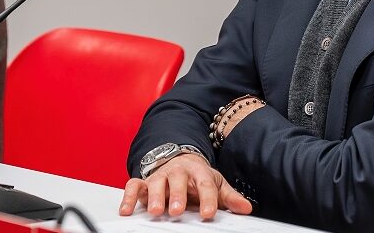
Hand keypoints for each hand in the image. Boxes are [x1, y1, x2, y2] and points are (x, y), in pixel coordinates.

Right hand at [119, 153, 252, 219]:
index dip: (207, 198)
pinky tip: (126, 210)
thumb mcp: (215, 183)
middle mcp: (177, 172)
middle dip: (177, 195)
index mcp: (197, 171)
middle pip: (177, 180)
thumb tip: (246, 208)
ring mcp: (159, 175)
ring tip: (156, 211)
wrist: (179, 160)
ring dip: (155, 196)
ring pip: (155, 182)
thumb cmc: (197, 176)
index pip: (204, 184)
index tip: (209, 213)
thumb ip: (228, 197)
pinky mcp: (144, 181)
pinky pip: (134, 186)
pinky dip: (128, 197)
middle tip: (177, 210)